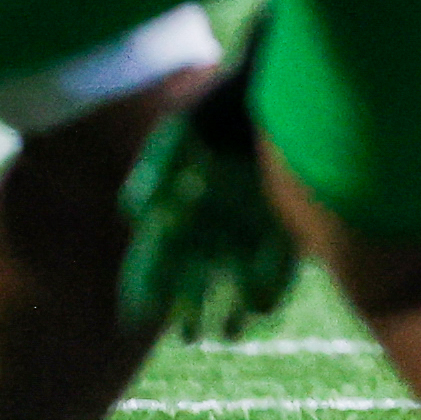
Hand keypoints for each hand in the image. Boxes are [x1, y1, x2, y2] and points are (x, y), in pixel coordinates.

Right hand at [119, 66, 302, 344]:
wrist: (278, 84)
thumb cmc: (221, 105)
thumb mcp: (181, 129)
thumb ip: (155, 166)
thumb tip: (134, 212)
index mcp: (175, 210)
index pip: (151, 261)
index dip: (142, 291)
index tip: (138, 318)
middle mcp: (209, 226)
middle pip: (192, 282)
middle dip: (188, 310)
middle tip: (190, 335)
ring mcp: (248, 229)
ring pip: (233, 285)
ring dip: (229, 312)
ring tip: (227, 332)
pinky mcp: (286, 227)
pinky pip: (276, 270)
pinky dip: (268, 287)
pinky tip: (259, 299)